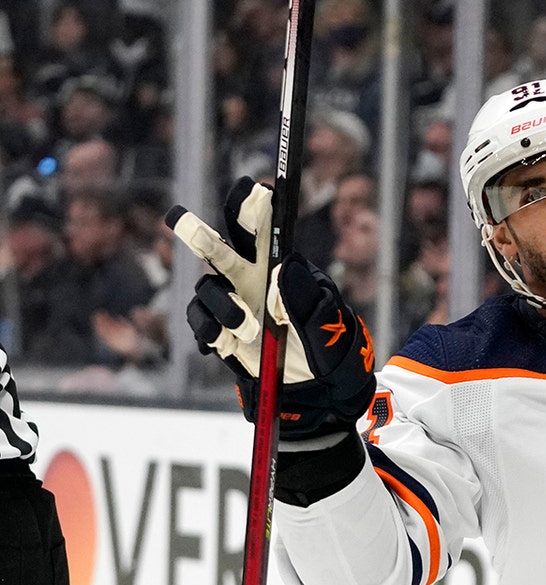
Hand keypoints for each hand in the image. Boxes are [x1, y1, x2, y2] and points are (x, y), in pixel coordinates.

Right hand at [166, 178, 375, 438]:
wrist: (316, 393)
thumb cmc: (330, 351)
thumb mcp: (327, 327)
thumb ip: (307, 299)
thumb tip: (284, 267)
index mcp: (283, 269)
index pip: (266, 231)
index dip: (255, 209)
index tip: (255, 191)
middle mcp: (253, 279)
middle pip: (221, 248)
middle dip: (200, 233)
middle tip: (177, 216)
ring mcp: (233, 303)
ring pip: (207, 288)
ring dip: (221, 306)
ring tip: (246, 329)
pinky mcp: (221, 330)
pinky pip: (200, 322)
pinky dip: (208, 331)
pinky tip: (224, 343)